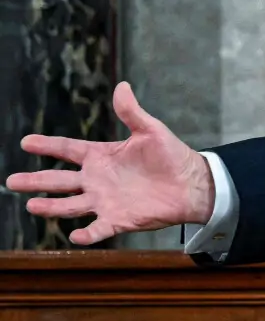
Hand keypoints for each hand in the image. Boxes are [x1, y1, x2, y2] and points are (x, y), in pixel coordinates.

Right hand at [5, 81, 215, 243]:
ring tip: (32, 204)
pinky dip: (87, 233)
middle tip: (11, 181)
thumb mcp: (151, 130)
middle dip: (35, 180)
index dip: (47, 145)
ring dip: (51, 206)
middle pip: (59, 180)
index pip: (68, 149)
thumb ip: (132, 112)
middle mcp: (97, 180)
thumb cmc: (171, 155)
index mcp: (102, 156)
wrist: (191, 183)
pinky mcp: (118, 219)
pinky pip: (98, 229)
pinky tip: (74, 235)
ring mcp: (105, 201)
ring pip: (70, 205)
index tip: (26, 142)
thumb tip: (121, 86)